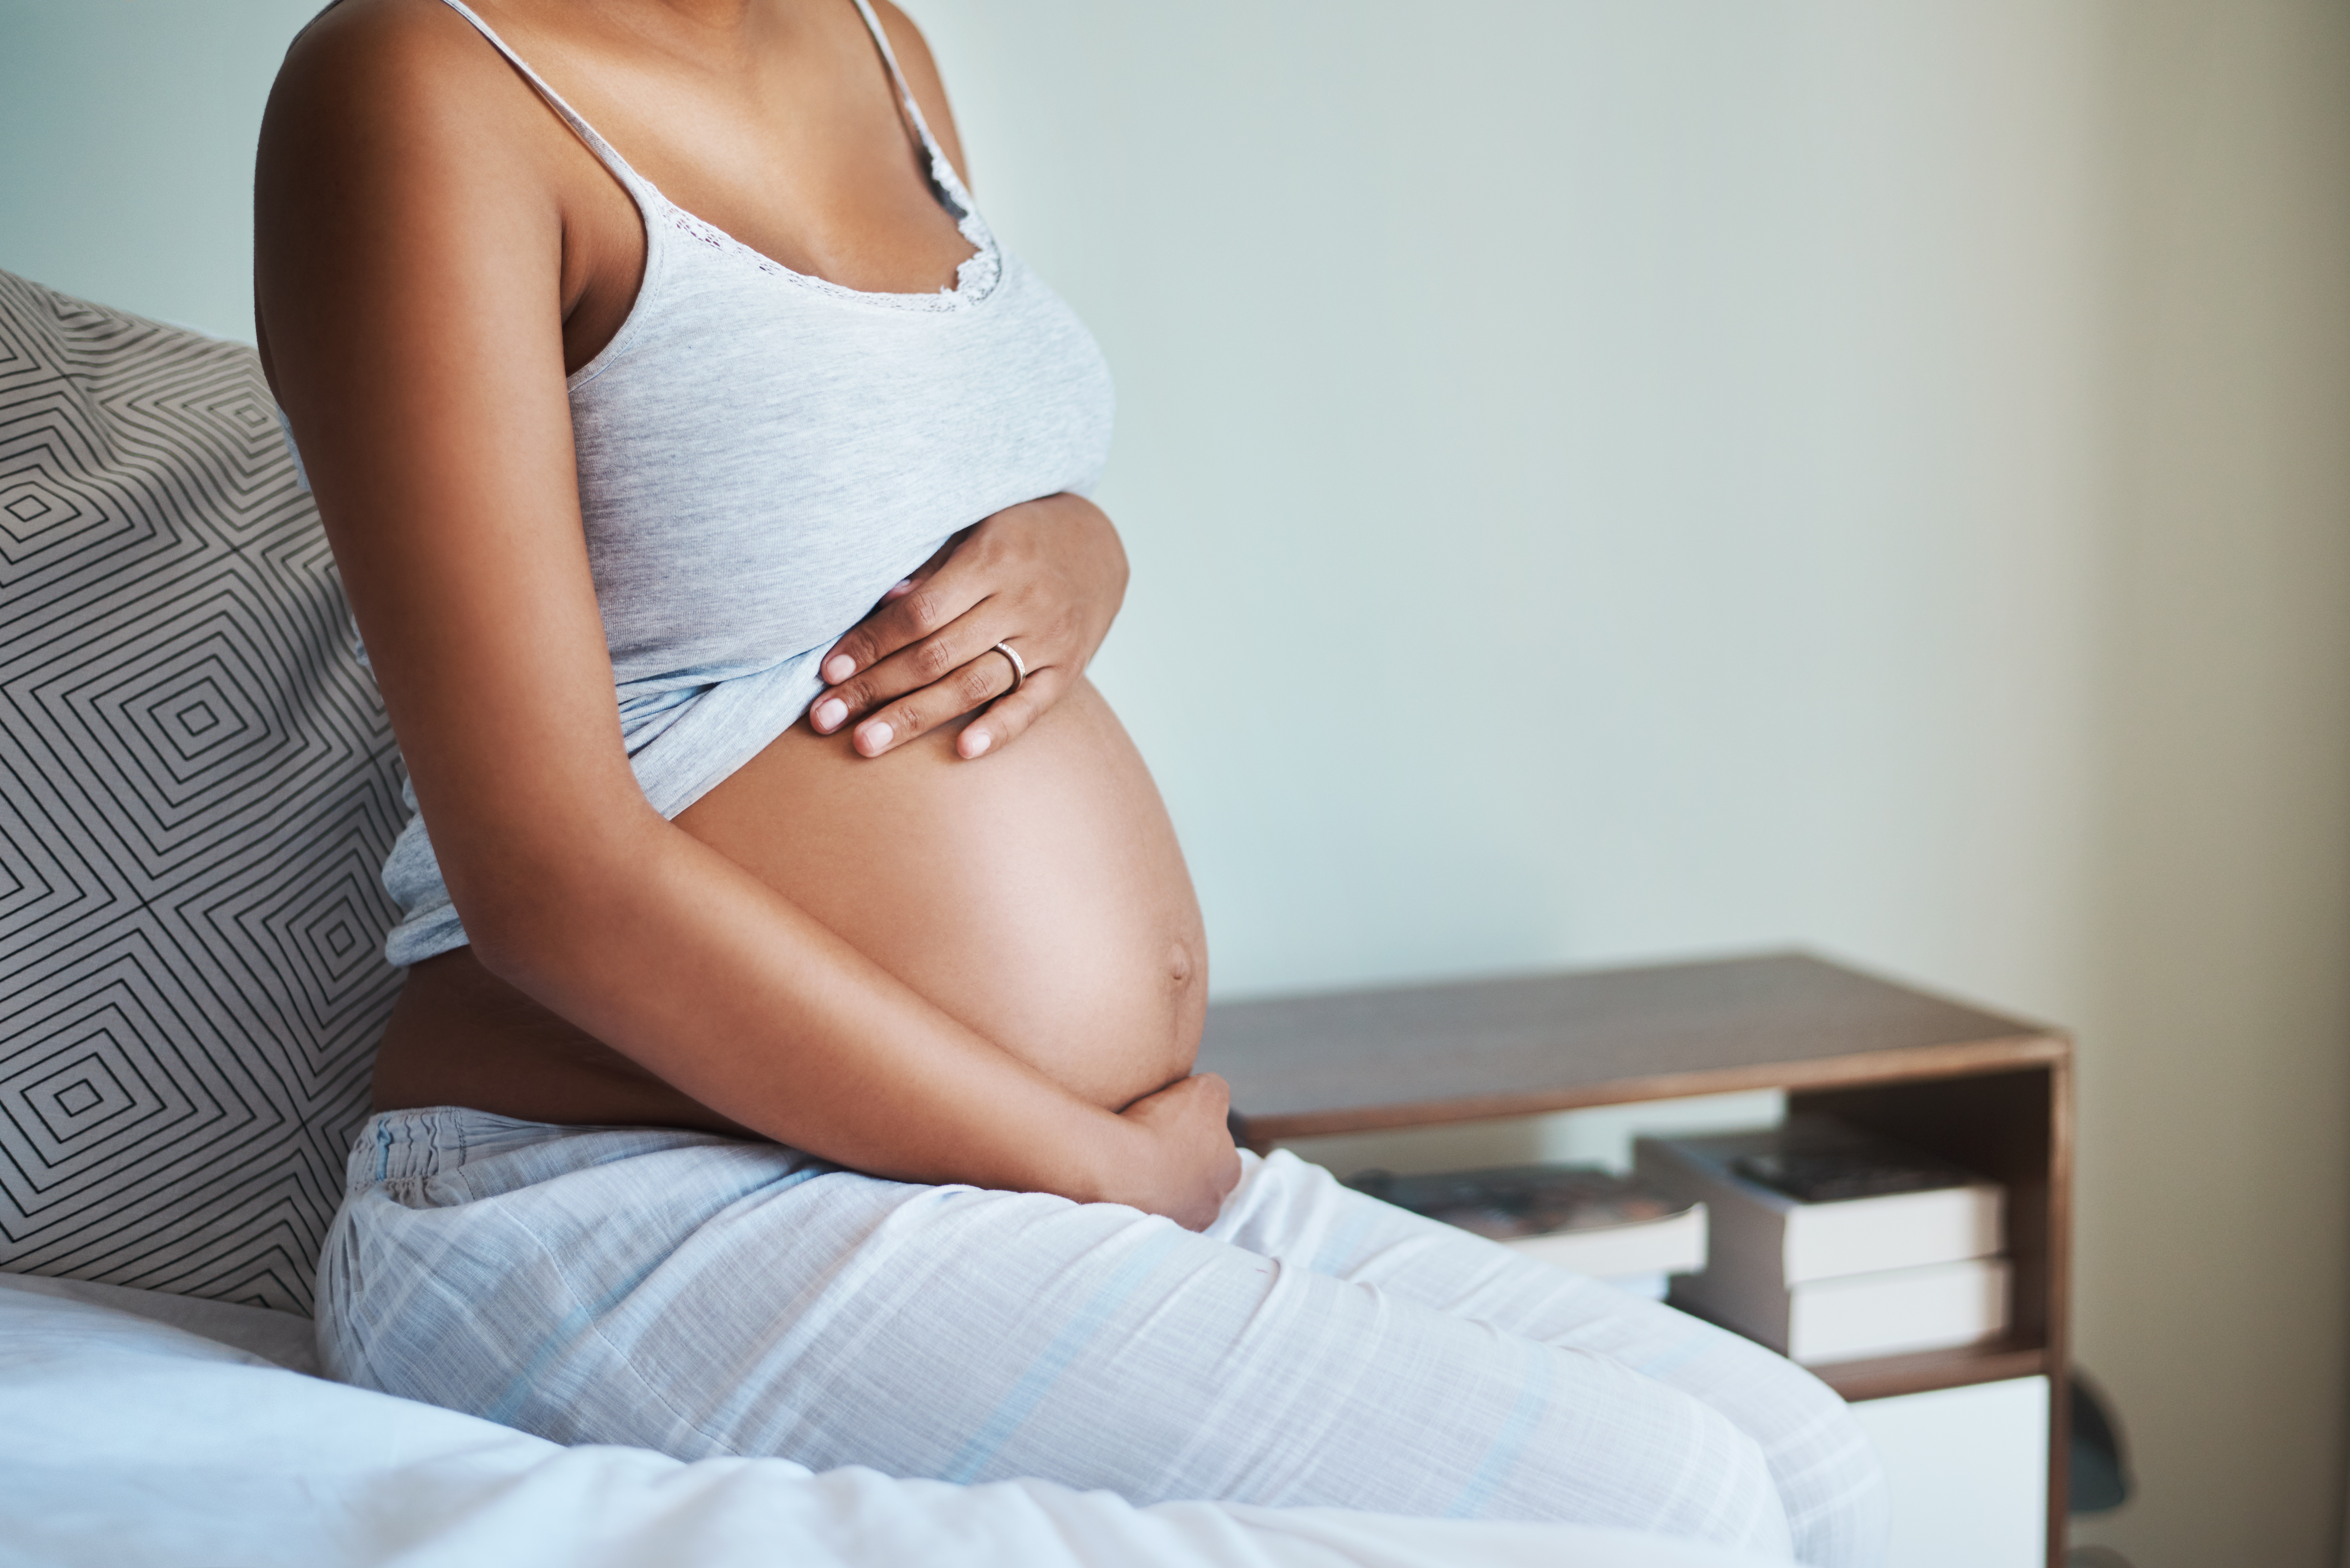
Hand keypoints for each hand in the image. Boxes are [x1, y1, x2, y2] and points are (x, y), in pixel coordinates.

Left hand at [808, 493, 1127, 759]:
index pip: (919, 614)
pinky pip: (1031, 705)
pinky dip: (998, 728)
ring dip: (915, 718)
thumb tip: (883, 603)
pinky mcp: (1067, 668)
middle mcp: (1020, 602)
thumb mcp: (975, 529)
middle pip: (936, 656)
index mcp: (991, 560)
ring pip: (973, 686)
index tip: (827, 673)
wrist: (1099, 544)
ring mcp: (1047, 639)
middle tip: (823, 720)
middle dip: (875, 690)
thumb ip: (932, 567)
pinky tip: (962, 751)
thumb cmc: (1018, 534)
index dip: (871, 644)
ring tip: (865, 744)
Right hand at [1112, 1073, 1241, 1230]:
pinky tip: (1123, 1179)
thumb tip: (1211, 1094)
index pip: (1216, 1143)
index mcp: (1230, 1169)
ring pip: (1170, 1193)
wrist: (1117, 1168)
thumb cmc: (1163, 1128)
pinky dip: (1137, 1195)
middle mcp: (1211, 1204)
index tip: (1169, 1119)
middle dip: (1178, 1159)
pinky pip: (1145, 1209)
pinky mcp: (1147, 1232)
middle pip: (1194, 1172)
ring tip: (1134, 1160)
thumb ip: (1217, 1089)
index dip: (1192, 1126)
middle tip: (1151, 1139)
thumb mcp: (1204, 1090)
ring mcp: (1179, 1223)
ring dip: (1157, 1179)